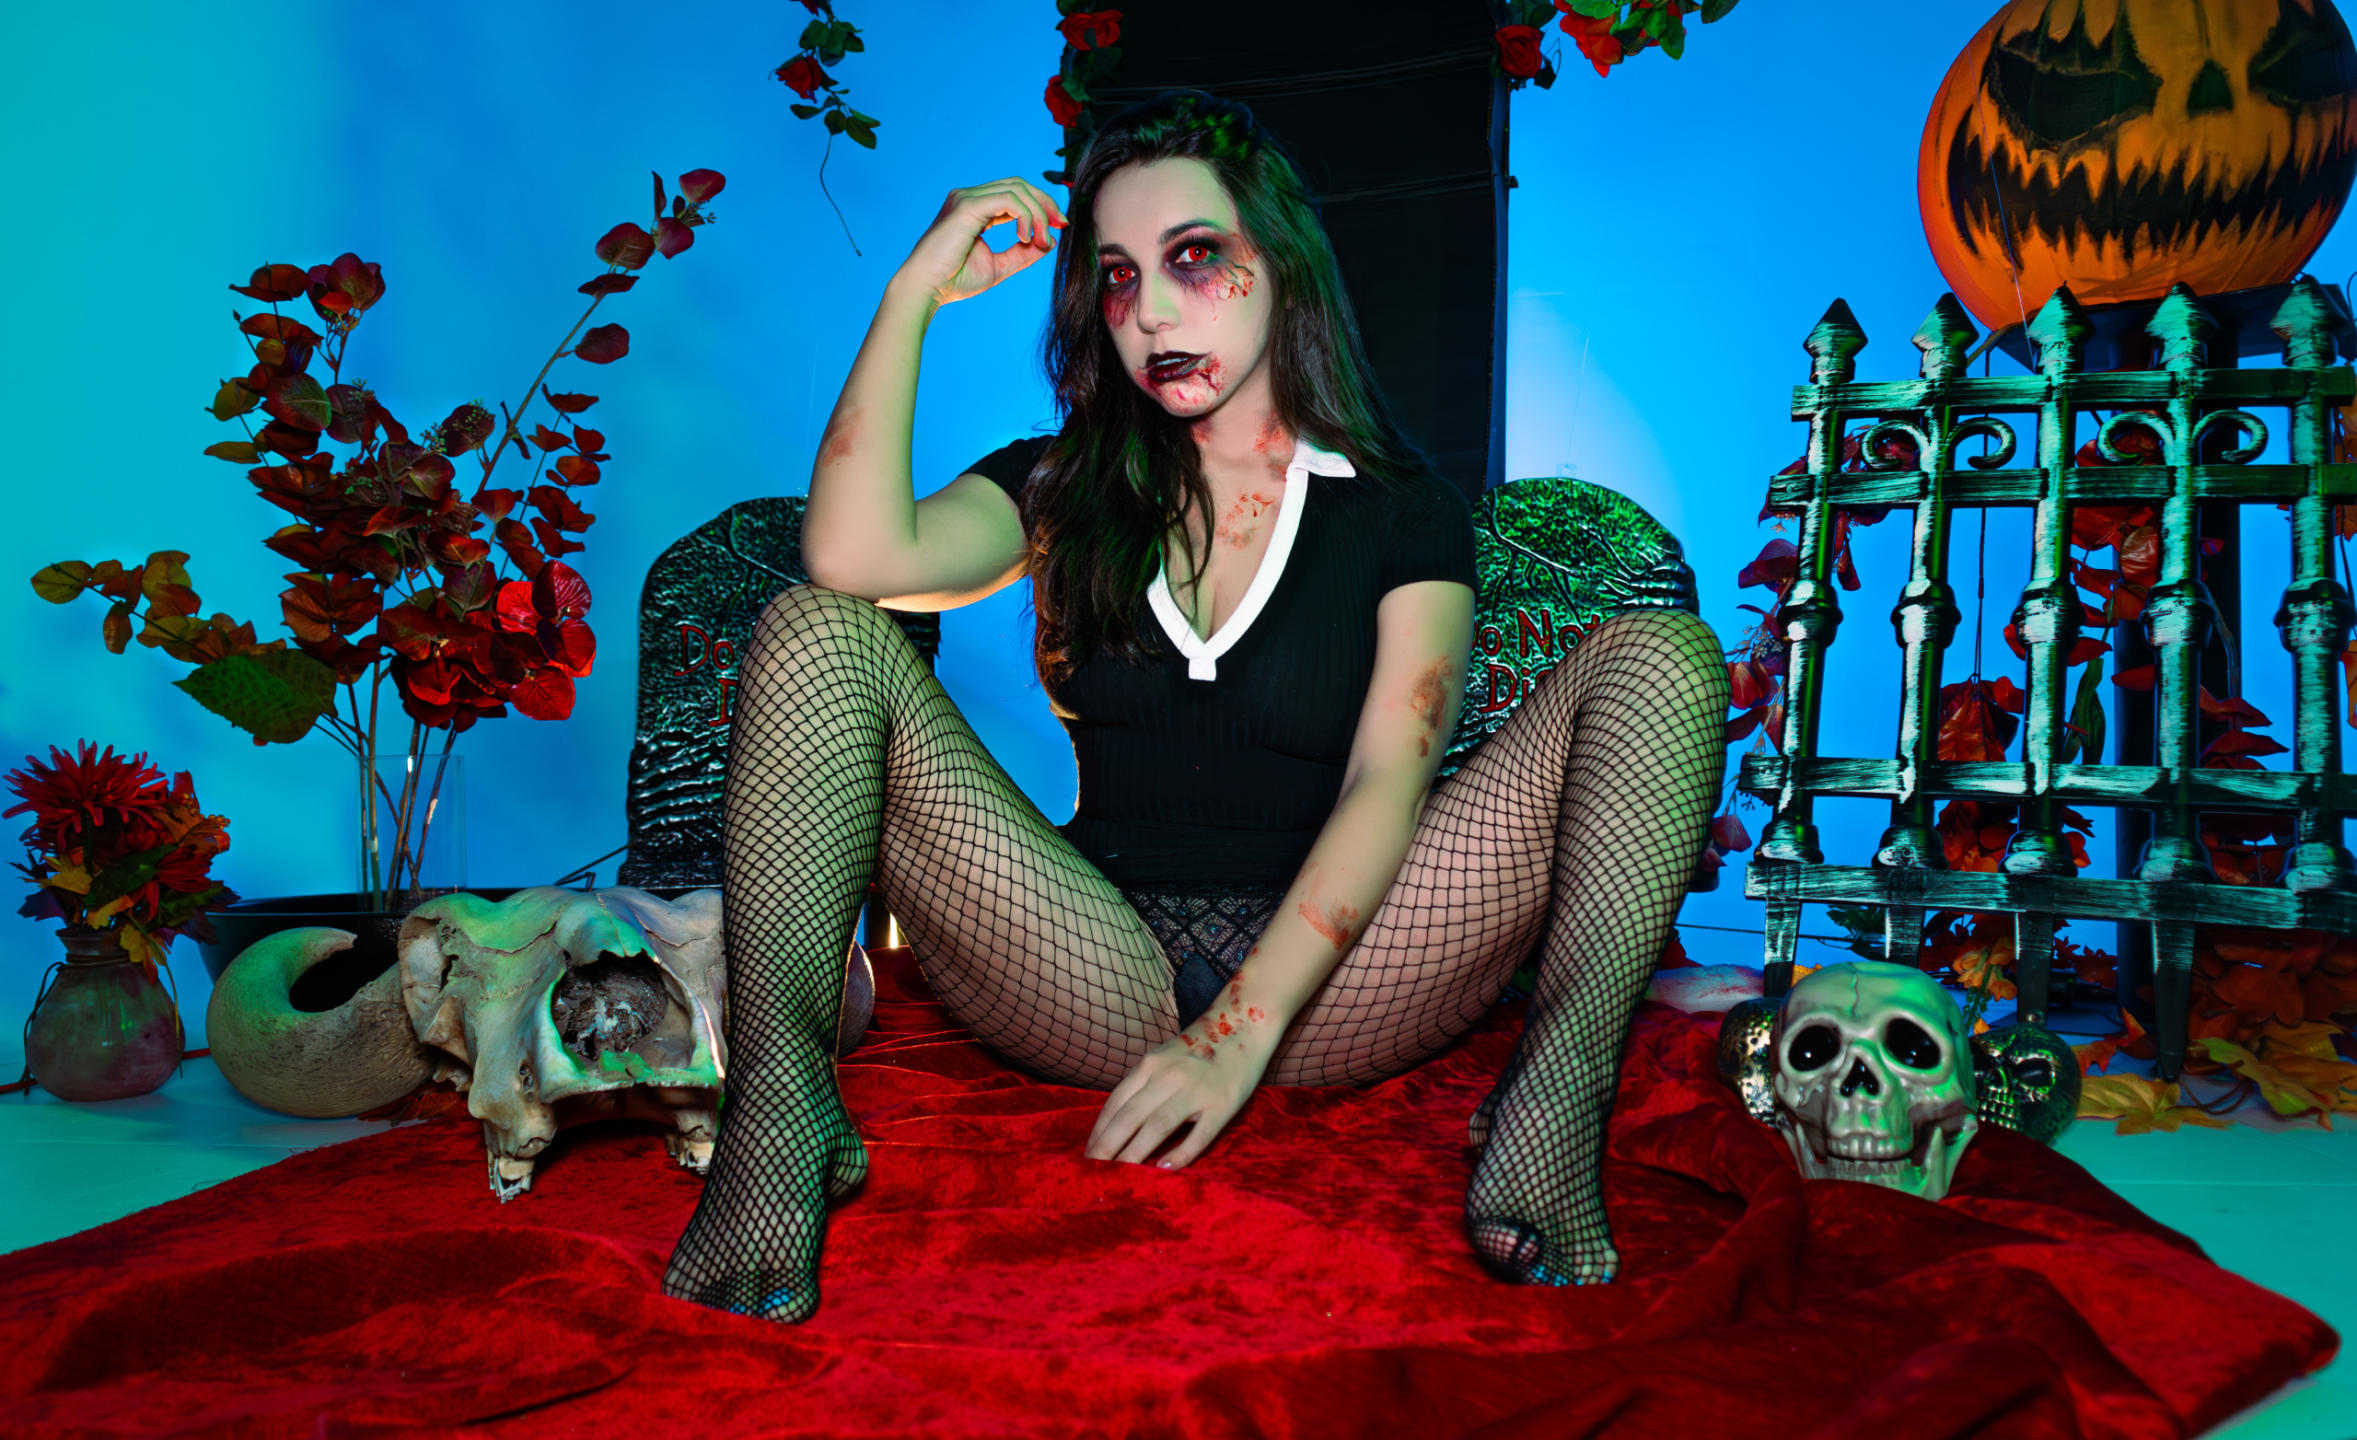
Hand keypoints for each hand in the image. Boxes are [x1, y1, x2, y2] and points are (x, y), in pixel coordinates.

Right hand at [894, 178, 1066, 307]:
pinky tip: (1026, 236)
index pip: (1015, 193)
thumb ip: (1023, 253)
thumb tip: (1049, 241)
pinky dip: (1025, 215)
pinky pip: (1008, 200)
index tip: (1059, 226)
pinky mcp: (967, 206)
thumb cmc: (954, 280)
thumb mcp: (999, 266)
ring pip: (1016, 189)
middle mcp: (970, 197)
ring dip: (1037, 213)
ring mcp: (967, 198)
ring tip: (1040, 239)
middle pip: (1019, 184)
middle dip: (1045, 203)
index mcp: (976, 208)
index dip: (1041, 205)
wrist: (927, 289)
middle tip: (1060, 226)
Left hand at [1085, 1015, 1273, 1169]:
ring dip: (1135, 1153)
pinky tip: (1164, 1169)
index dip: (1100, 1131)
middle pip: (1131, 1116)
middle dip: (1108, 1146)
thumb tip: (1115, 1121)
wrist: (1243, 1027)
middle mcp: (1169, 1075)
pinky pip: (1199, 1134)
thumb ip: (1142, 1083)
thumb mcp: (1163, 1058)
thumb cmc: (1198, 1049)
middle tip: (1094, 1171)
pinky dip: (1180, 1153)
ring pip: (1158, 1125)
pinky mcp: (1222, 1105)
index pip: (1117, 1102)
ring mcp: (1196, 1090)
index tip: (1088, 1154)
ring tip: (1120, 1175)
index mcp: (1151, 1064)